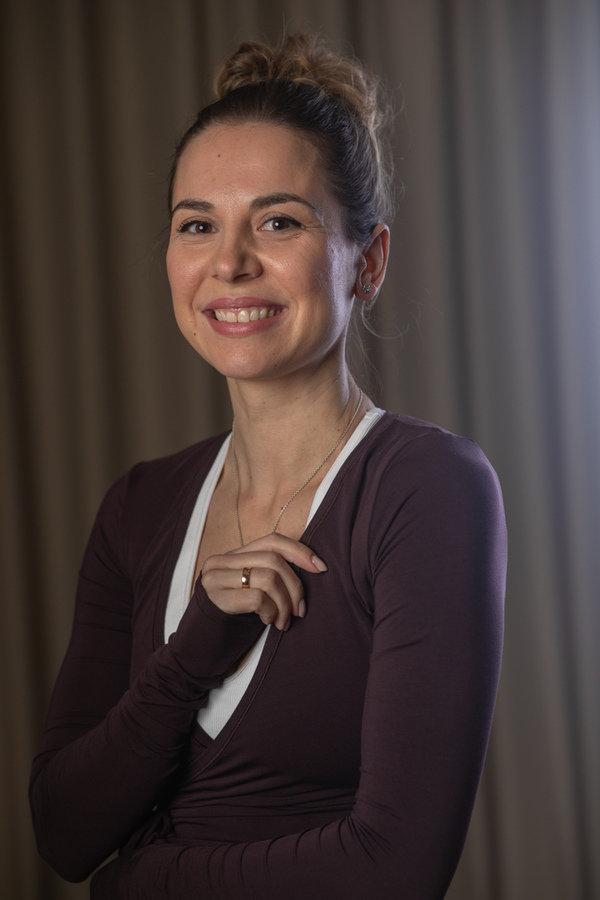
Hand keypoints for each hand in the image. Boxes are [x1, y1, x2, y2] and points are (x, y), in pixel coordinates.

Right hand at [200, 534, 326, 631]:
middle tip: (300, 611)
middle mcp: (221, 561)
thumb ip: (271, 574)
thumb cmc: (235, 617)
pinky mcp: (216, 599)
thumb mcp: (253, 590)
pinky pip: (258, 598)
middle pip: (274, 560)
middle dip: (295, 587)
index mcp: (234, 555)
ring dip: (284, 604)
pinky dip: (271, 611)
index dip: (300, 551)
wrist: (200, 644)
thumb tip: (313, 568)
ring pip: (269, 578)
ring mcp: (216, 578)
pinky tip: (269, 621)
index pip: (273, 541)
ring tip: (283, 622)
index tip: (321, 568)